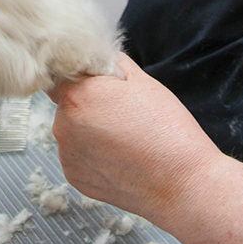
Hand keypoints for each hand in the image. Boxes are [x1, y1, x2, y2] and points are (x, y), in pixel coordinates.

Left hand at [48, 53, 221, 226]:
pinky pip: (78, 157)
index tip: (100, 85)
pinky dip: (93, 156)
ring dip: (89, 132)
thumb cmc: (166, 130)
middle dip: (88, 105)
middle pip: (67, 105)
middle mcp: (63, 126)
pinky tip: (120, 157)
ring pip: (72, 132)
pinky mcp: (74, 178)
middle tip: (122, 114)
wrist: (181, 183)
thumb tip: (98, 59)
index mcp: (77, 96)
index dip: (82, 78)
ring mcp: (67, 155)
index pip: (61, 76)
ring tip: (125, 139)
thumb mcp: (142, 81)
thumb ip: (111, 64)